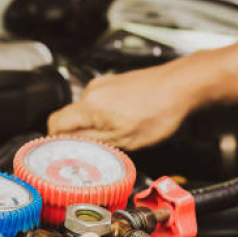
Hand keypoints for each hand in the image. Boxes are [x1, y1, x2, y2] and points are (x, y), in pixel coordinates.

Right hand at [48, 64, 199, 149]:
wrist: (183, 85)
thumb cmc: (160, 110)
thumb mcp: (124, 139)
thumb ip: (92, 143)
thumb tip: (71, 147)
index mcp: (89, 105)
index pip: (54, 124)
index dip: (56, 141)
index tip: (64, 152)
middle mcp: (92, 91)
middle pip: (70, 118)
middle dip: (78, 136)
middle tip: (94, 151)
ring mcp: (103, 85)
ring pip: (86, 112)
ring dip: (94, 127)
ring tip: (115, 137)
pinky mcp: (114, 84)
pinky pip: (99, 104)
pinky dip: (105, 117)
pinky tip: (124, 124)